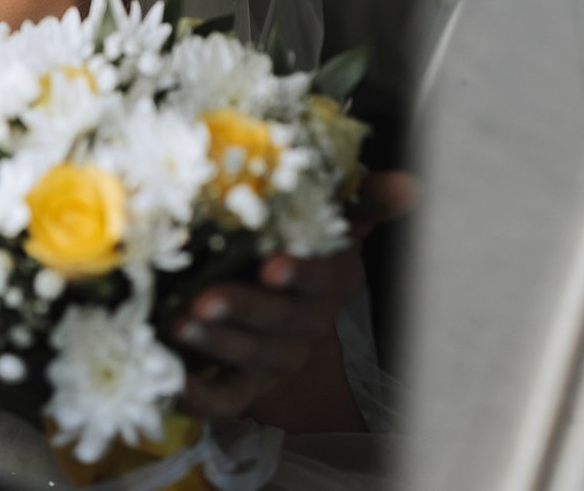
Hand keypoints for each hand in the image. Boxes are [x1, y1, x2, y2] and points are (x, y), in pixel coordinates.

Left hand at [174, 171, 419, 420]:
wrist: (286, 299)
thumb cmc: (301, 243)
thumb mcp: (332, 218)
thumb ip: (364, 200)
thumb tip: (408, 186)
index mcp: (329, 279)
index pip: (320, 277)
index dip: (299, 274)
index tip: (272, 266)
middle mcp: (308, 323)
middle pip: (279, 321)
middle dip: (241, 310)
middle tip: (203, 301)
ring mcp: (278, 359)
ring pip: (252, 357)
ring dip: (216, 344)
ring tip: (179, 327)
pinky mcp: (249, 386)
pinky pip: (229, 399)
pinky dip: (202, 399)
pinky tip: (175, 387)